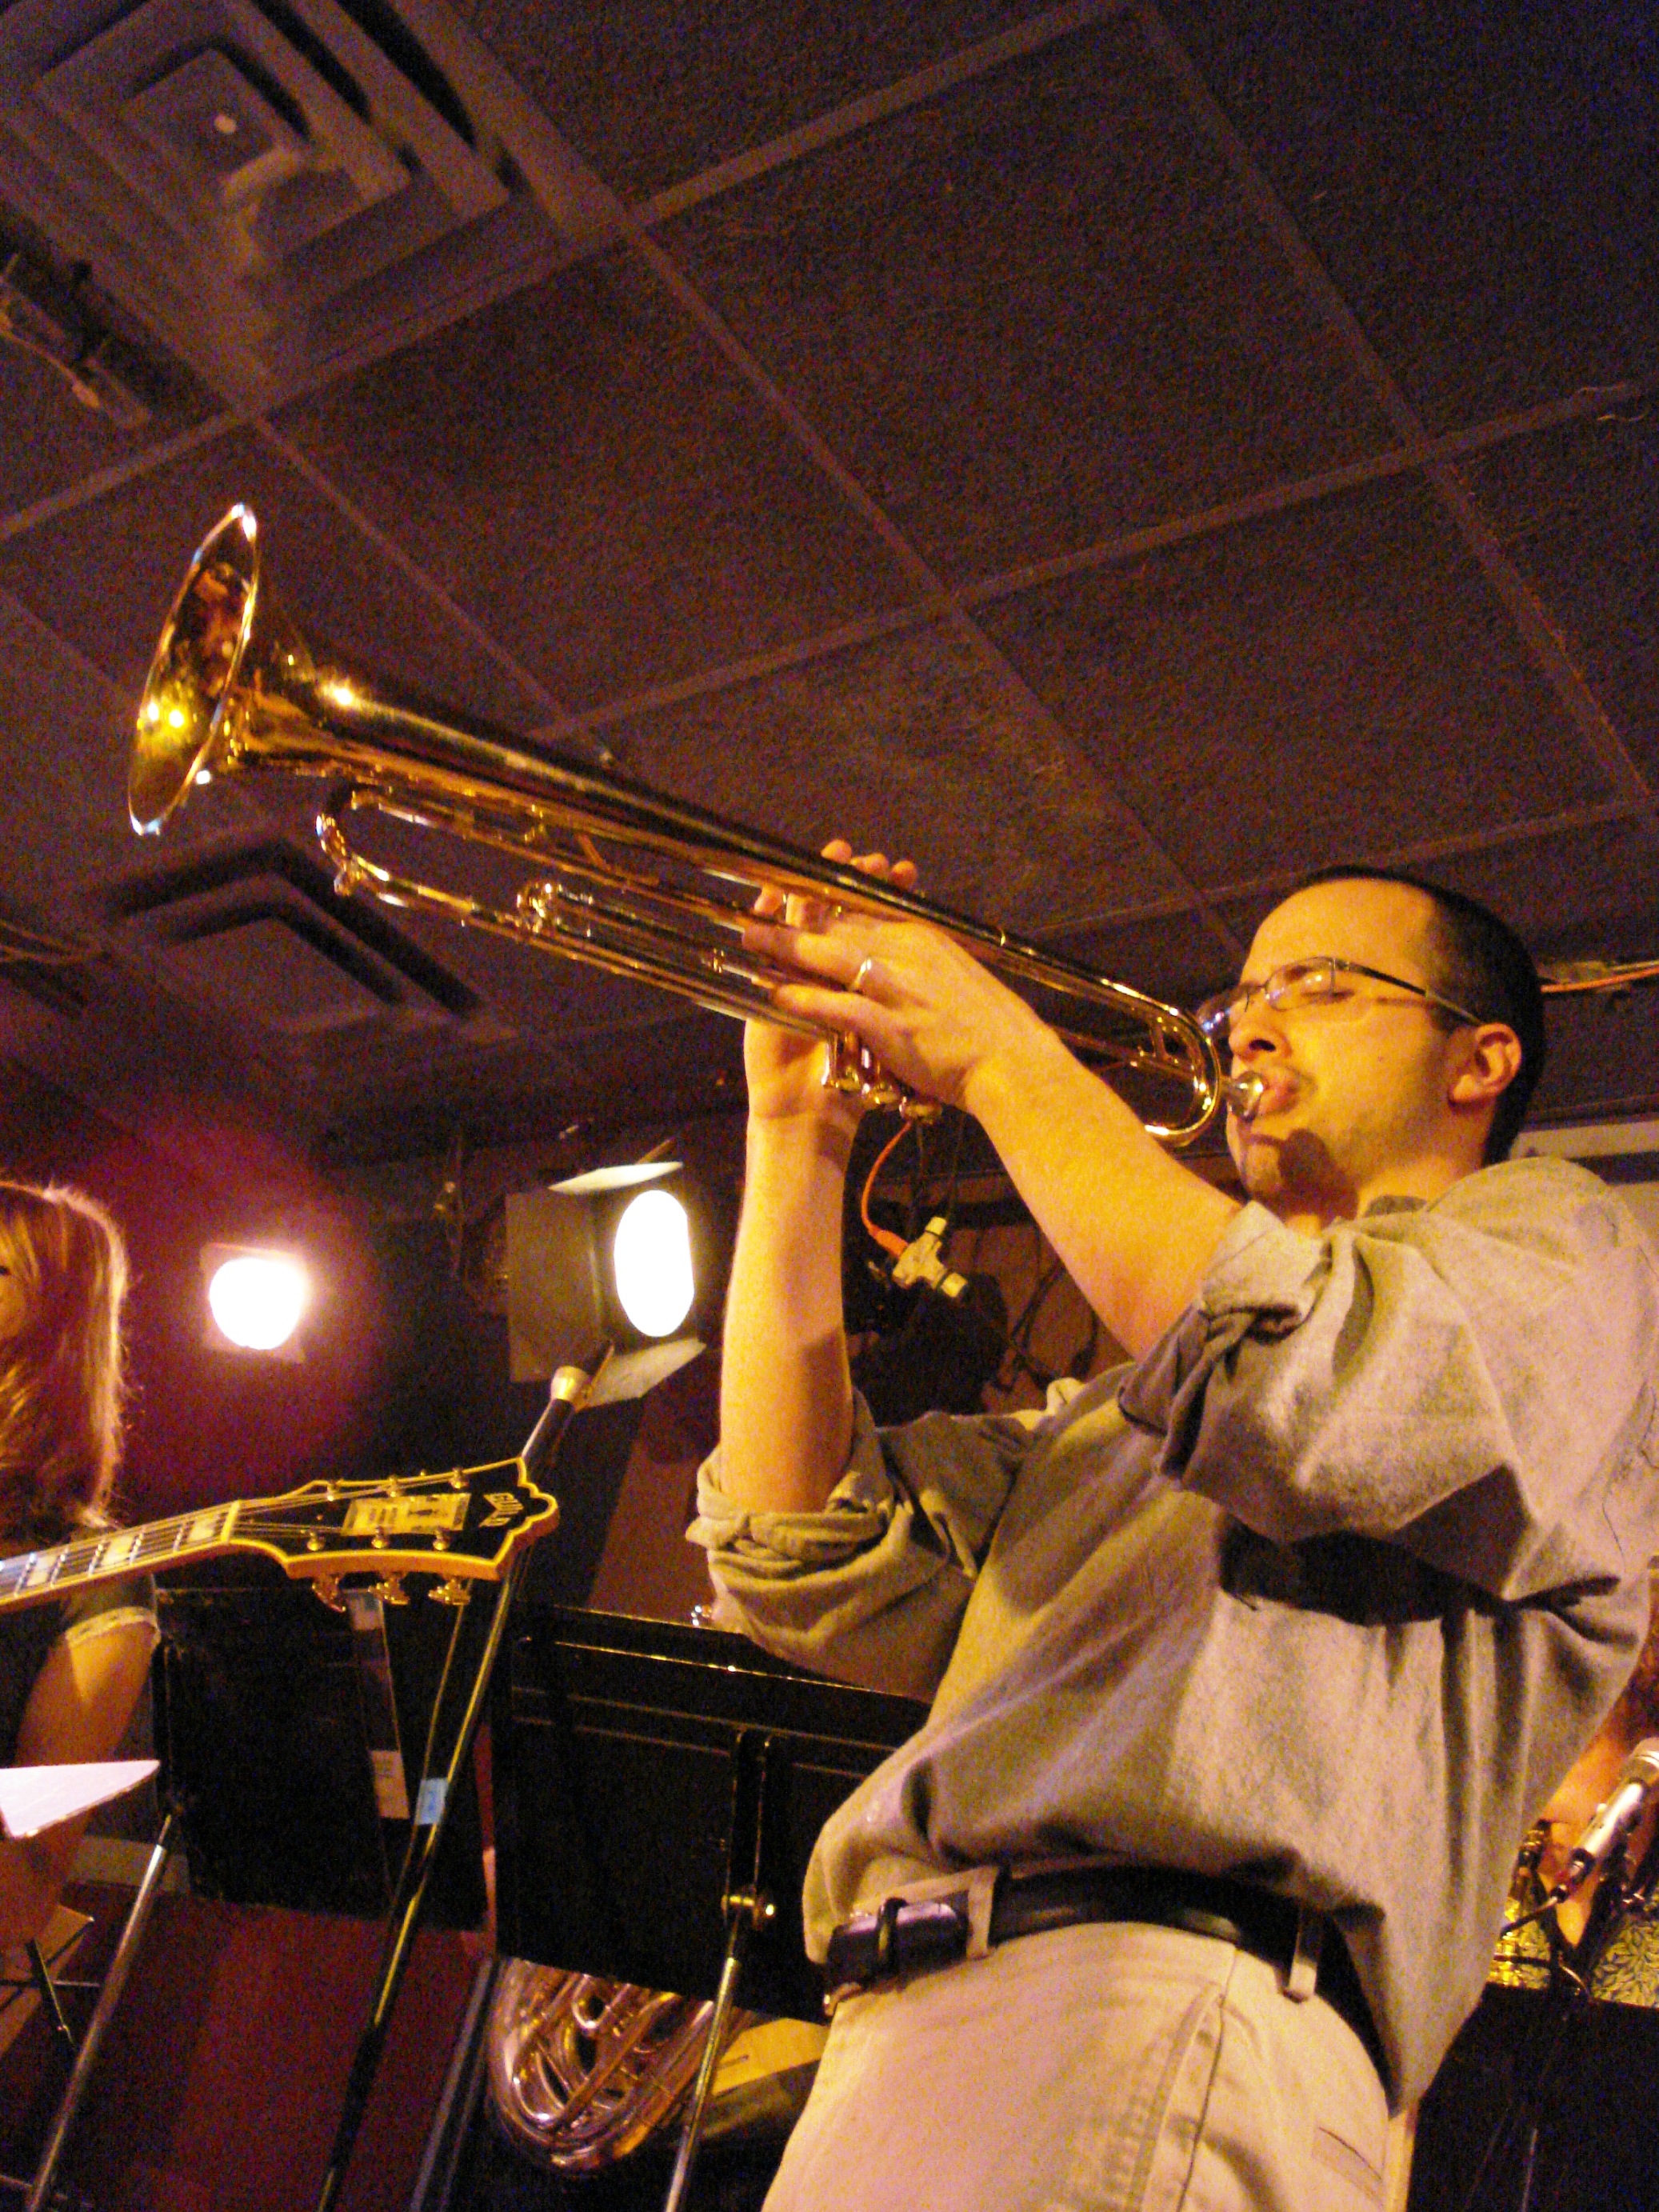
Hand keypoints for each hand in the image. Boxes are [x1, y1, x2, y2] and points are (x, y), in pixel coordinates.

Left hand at [744, 867, 1047, 1118]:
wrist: (1014, 1062)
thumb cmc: (994, 1027)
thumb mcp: (960, 977)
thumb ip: (929, 962)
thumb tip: (910, 956)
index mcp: (923, 939)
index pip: (866, 908)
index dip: (827, 899)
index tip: (797, 890)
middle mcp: (906, 954)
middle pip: (840, 925)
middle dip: (795, 916)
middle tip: (757, 910)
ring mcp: (897, 988)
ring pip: (831, 956)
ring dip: (787, 947)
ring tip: (751, 939)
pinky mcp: (891, 1024)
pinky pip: (838, 1005)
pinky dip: (806, 997)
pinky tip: (777, 994)